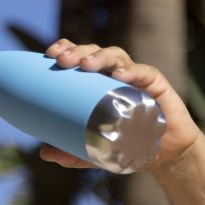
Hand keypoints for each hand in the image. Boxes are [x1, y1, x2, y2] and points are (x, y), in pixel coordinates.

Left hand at [40, 39, 201, 171]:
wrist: (162, 154)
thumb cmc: (127, 146)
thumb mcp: (93, 153)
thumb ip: (70, 152)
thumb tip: (43, 152)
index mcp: (98, 83)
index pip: (80, 59)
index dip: (66, 50)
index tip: (49, 54)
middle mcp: (115, 74)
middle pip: (94, 53)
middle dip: (77, 51)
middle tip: (62, 60)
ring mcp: (135, 77)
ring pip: (116, 56)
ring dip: (100, 57)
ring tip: (86, 64)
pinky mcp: (155, 83)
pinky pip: (142, 72)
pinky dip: (131, 71)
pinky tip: (119, 75)